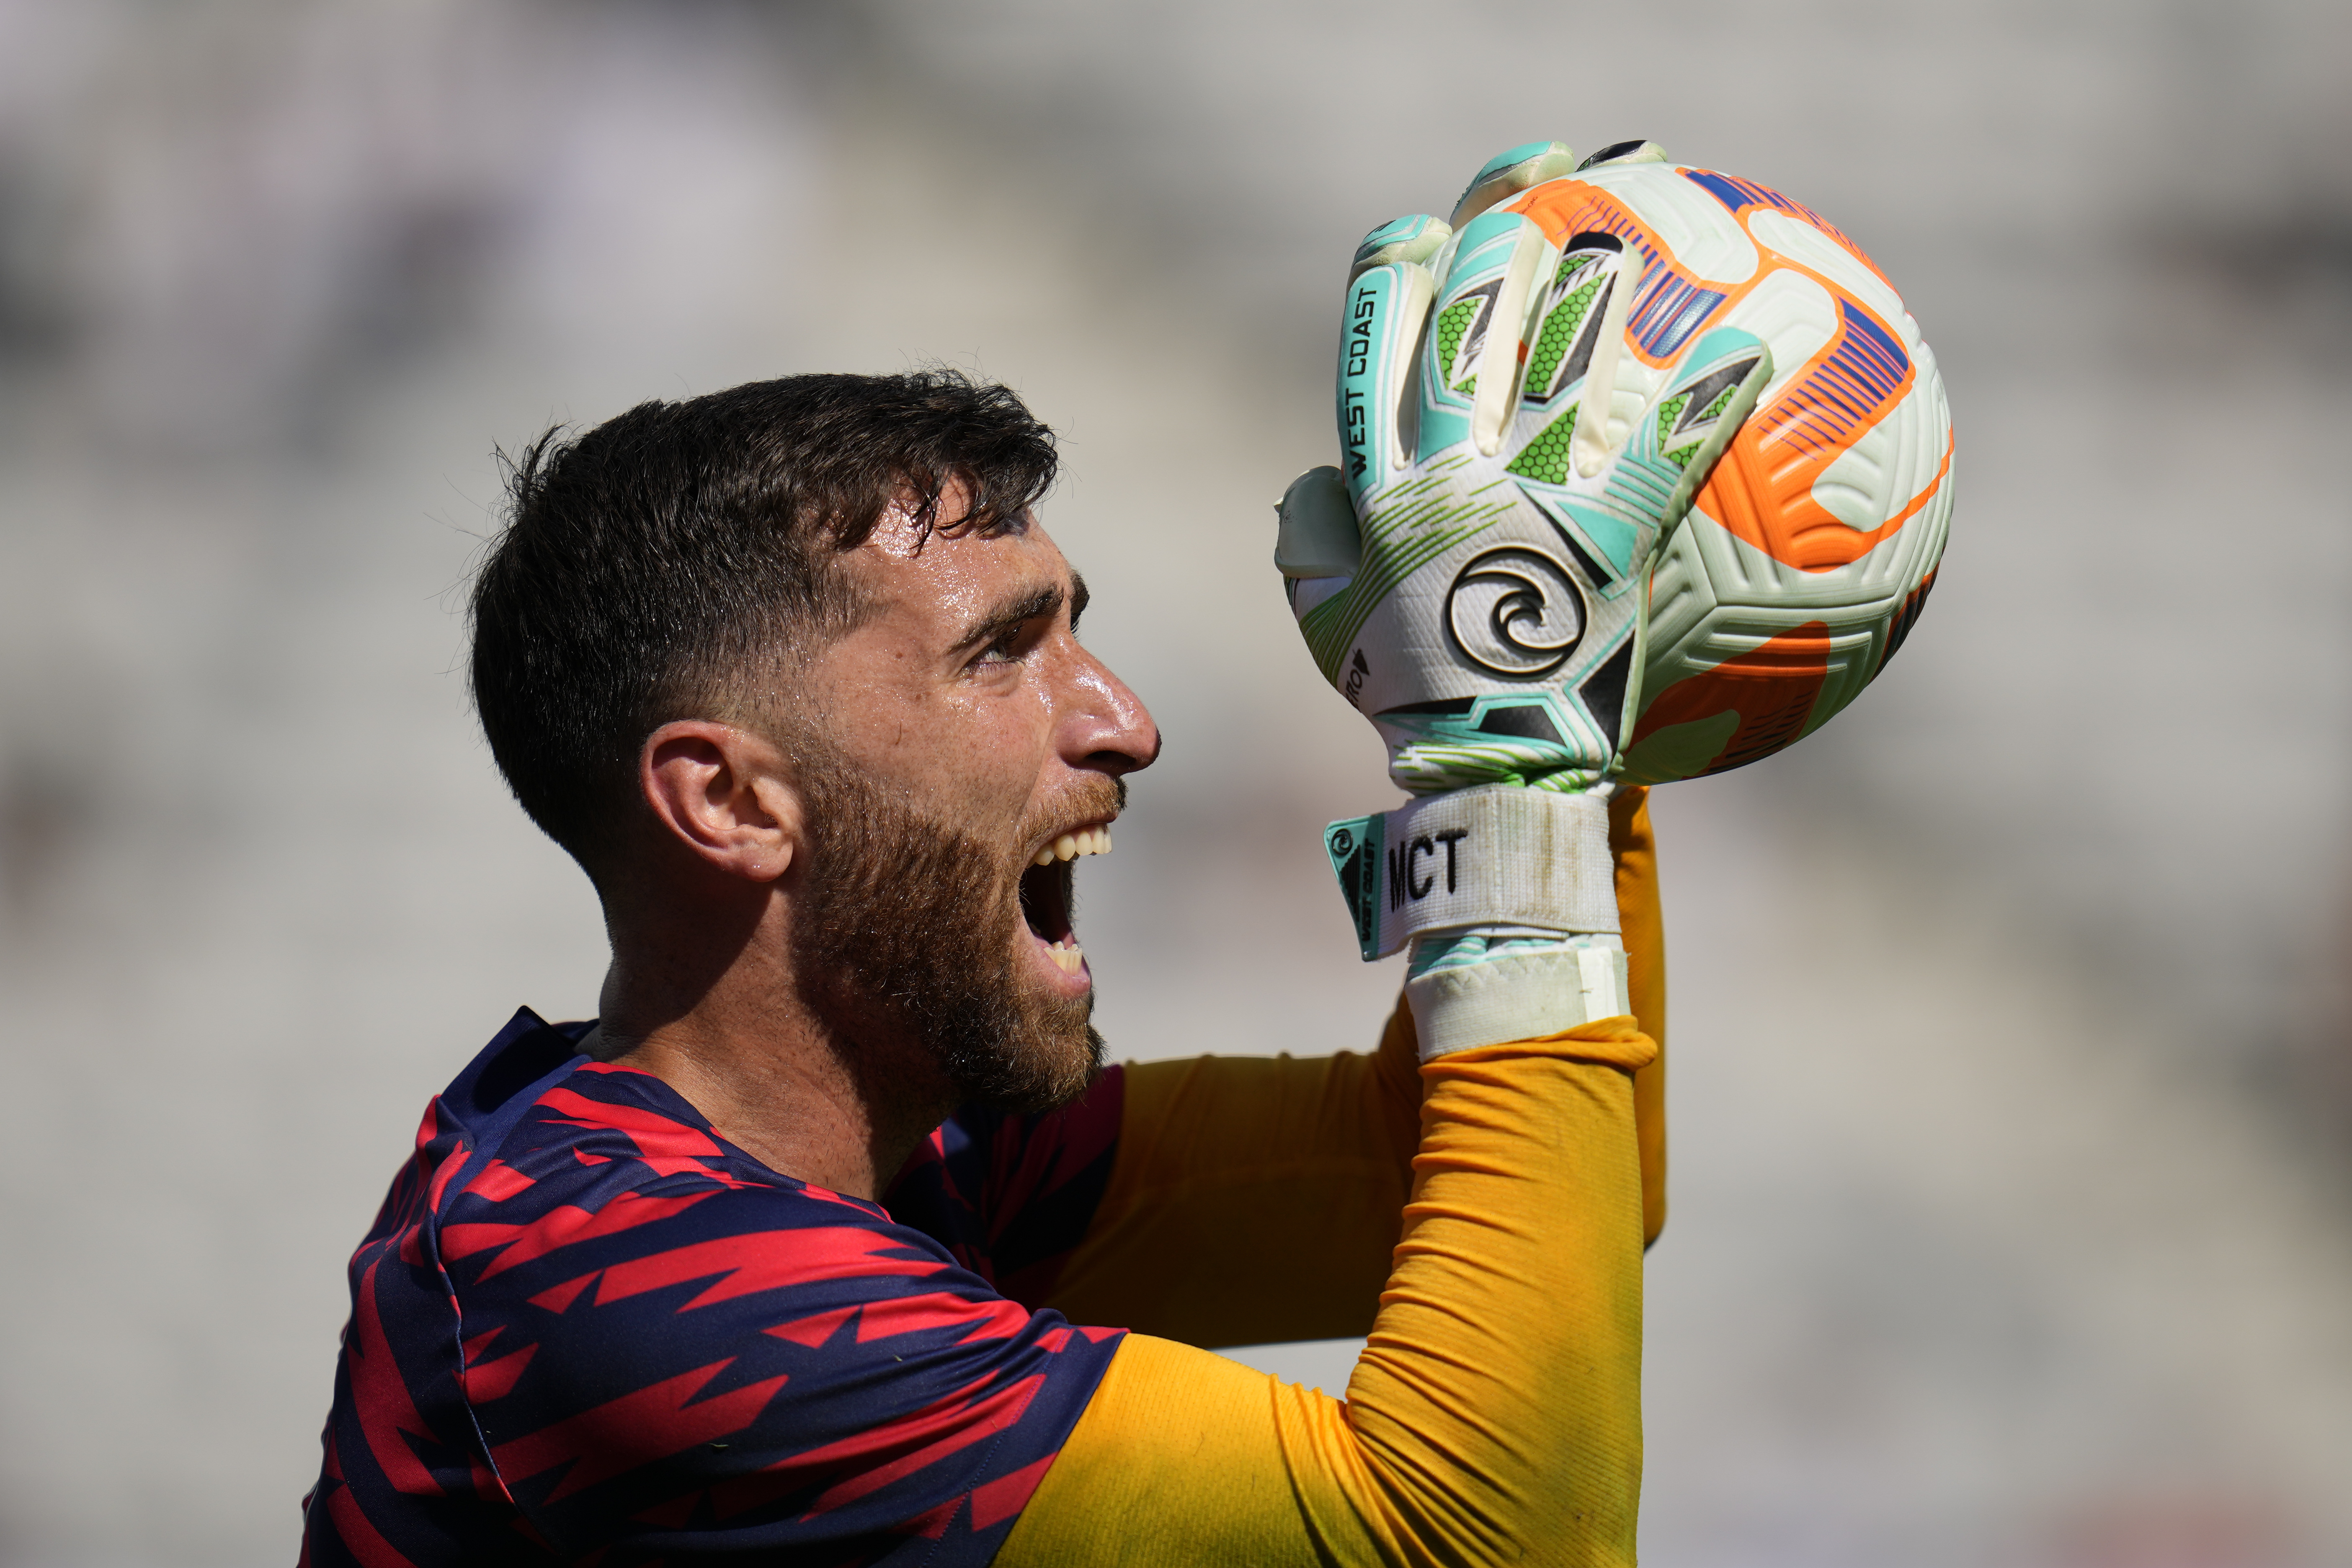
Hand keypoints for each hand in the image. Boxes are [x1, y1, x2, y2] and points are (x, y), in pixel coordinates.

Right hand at [1276, 140, 1773, 798]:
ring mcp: (1525, 501)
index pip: (1372, 352)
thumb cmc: (1408, 700)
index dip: (1394, 277)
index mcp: (1380, 486)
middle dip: (1499, 231)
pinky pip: (1664, 449)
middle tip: (1538, 175)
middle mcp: (1447, 474)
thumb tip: (1305, 485)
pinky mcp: (1603, 536)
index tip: (1420, 230)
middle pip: (1469, 324)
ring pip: (1560, 363)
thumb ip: (1310, 547)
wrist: (1482, 764)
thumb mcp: (1330, 624)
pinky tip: (1761, 342)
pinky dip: (1712, 392)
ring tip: (1637, 219)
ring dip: (1597, 282)